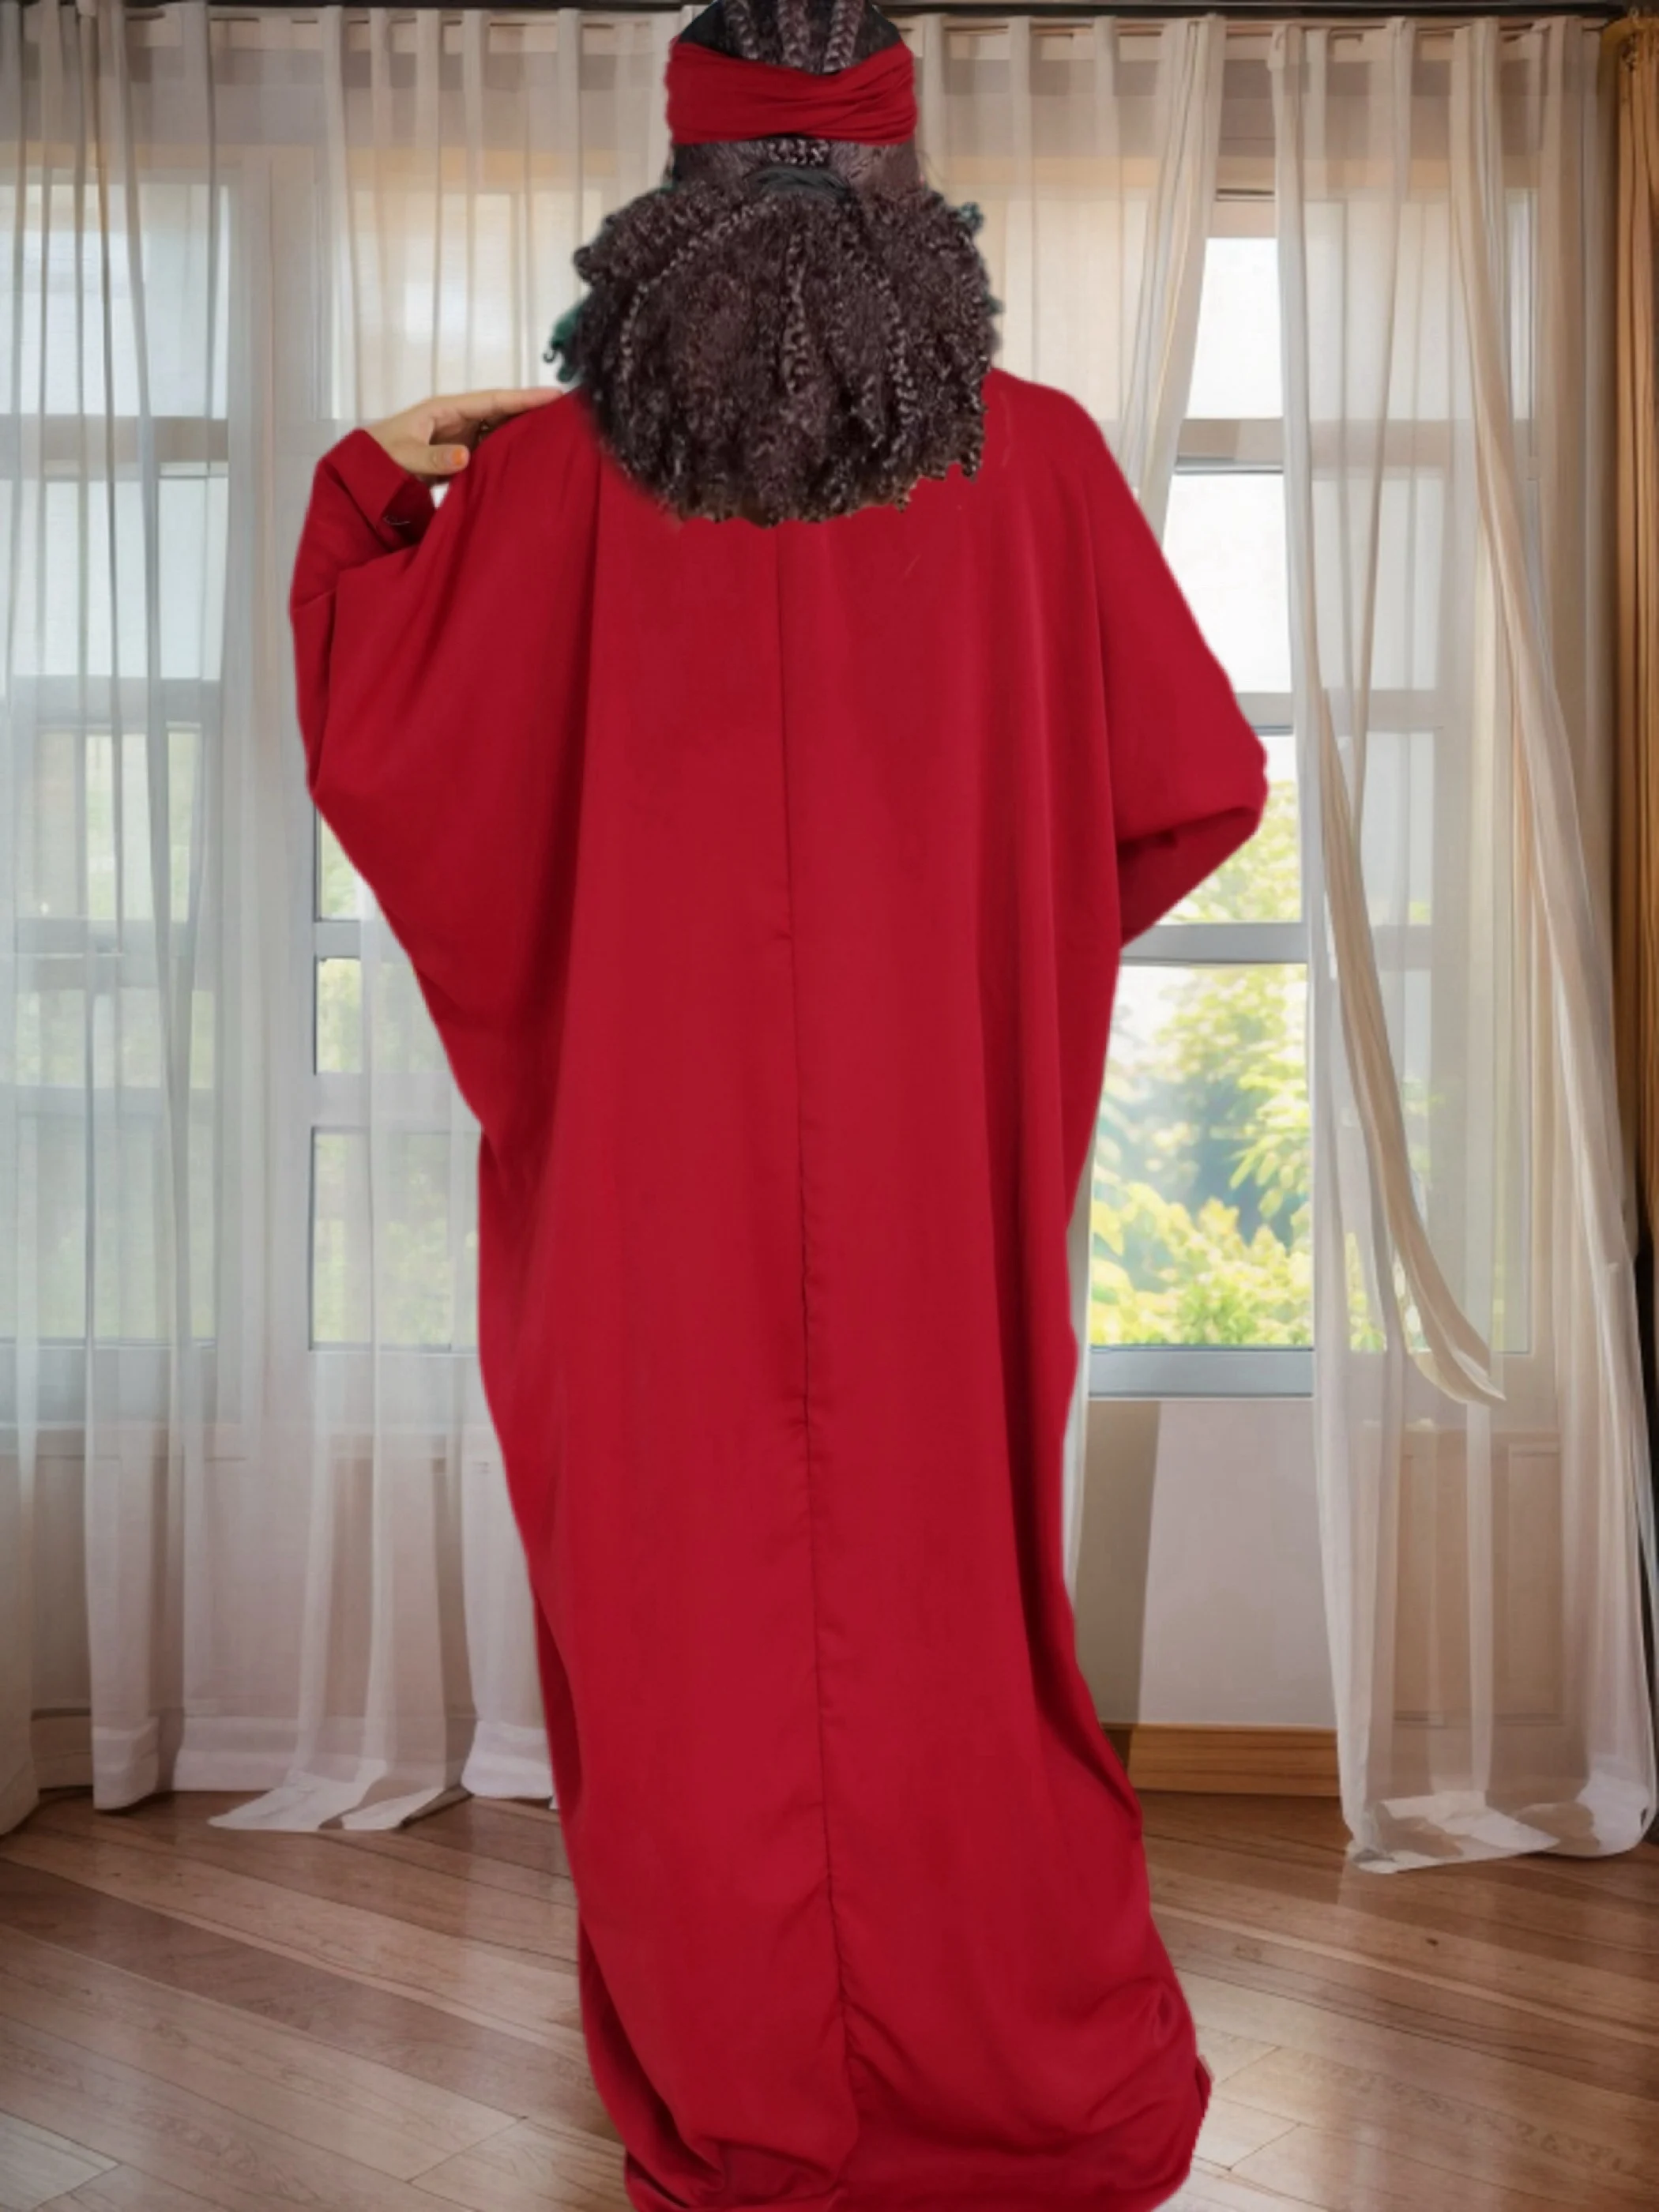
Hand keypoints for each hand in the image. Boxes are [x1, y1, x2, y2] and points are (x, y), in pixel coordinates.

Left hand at [365, 386, 559, 483]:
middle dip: (532, 411)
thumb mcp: (403, 456)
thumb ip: (433, 458)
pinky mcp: (460, 454)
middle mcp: (458, 419)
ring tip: (557, 435)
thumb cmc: (379, 458)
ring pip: (500, 430)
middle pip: (502, 411)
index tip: (554, 396)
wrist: (363, 472)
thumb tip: (467, 455)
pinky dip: (510, 452)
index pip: (493, 400)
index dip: (523, 398)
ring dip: (524, 432)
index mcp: (446, 409)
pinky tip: (529, 458)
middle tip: (567, 414)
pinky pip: (491, 449)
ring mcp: (460, 436)